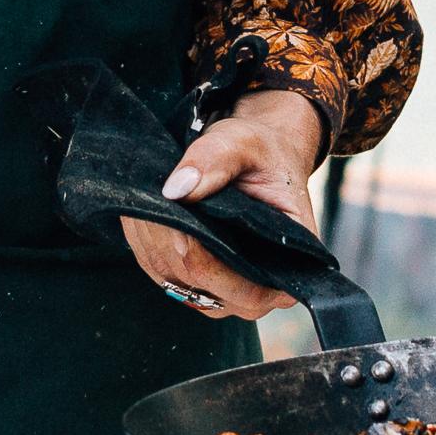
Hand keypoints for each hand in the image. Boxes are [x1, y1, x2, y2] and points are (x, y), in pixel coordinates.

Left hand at [125, 87, 324, 321]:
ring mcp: (225, 291)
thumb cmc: (261, 154)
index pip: (245, 286)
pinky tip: (143, 211)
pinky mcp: (196, 281)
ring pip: (174, 280)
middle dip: (169, 242)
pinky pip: (160, 271)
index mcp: (292, 263)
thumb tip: (176, 189)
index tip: (178, 220)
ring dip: (152, 241)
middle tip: (151, 200)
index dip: (204, 259)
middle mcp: (261, 289)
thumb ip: (215, 159)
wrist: (254, 159)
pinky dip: (145, 242)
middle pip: (201, 284)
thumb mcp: (245, 143)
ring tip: (147, 198)